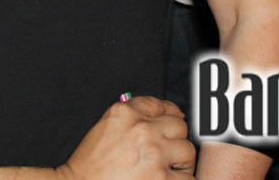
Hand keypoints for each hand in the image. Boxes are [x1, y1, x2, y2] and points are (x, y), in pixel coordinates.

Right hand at [57, 96, 195, 179]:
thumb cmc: (89, 165)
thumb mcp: (105, 127)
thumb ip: (131, 118)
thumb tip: (162, 116)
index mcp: (125, 113)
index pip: (160, 105)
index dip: (169, 115)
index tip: (172, 122)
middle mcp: (142, 129)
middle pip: (179, 126)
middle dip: (175, 140)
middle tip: (167, 152)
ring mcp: (154, 154)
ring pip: (188, 151)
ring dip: (182, 162)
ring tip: (170, 170)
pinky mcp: (162, 179)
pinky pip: (189, 178)